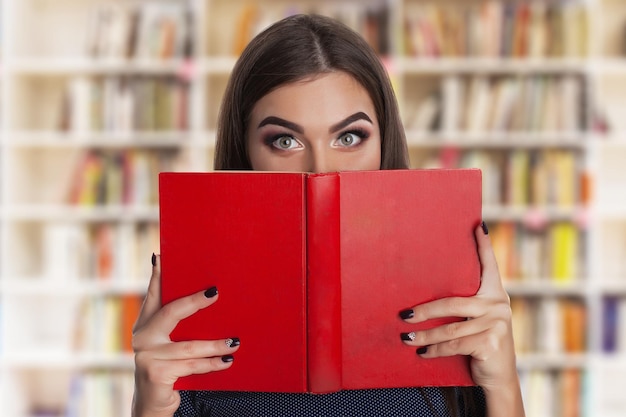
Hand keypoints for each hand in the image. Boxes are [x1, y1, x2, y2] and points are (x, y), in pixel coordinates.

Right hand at [131, 255, 239, 416]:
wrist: (152, 404)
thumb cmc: (168, 367)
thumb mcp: (170, 343)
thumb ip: (179, 322)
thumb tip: (209, 293)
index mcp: (145, 323)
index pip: (153, 294)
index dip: (158, 275)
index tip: (163, 256)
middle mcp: (142, 336)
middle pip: (171, 312)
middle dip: (194, 301)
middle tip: (216, 292)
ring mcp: (147, 355)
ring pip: (189, 346)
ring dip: (215, 344)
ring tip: (235, 342)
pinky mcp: (156, 373)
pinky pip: (191, 365)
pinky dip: (212, 364)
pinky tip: (227, 360)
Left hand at [399, 223, 518, 391]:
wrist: (499, 378)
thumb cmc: (481, 344)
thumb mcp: (478, 322)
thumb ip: (468, 307)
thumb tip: (429, 293)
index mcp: (495, 295)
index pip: (489, 267)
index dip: (484, 246)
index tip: (477, 225)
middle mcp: (499, 305)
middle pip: (454, 302)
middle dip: (425, 311)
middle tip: (404, 316)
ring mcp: (497, 324)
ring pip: (450, 328)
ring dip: (425, 335)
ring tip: (406, 338)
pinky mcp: (491, 343)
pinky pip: (454, 344)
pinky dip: (435, 350)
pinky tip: (422, 353)